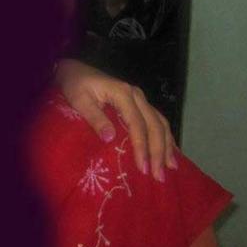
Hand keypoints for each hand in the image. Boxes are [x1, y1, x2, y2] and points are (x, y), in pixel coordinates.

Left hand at [56, 59, 176, 181]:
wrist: (75, 71)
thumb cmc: (75, 85)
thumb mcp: (80, 100)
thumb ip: (95, 118)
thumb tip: (111, 139)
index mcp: (123, 93)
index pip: (137, 123)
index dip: (141, 146)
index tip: (143, 167)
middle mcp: (136, 95)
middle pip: (154, 124)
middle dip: (158, 151)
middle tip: (159, 176)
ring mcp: (139, 98)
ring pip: (160, 122)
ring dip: (166, 145)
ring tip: (171, 167)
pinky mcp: (139, 103)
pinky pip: (157, 119)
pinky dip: (165, 136)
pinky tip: (170, 150)